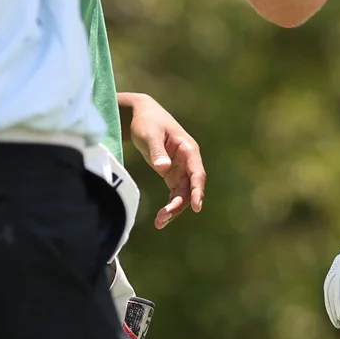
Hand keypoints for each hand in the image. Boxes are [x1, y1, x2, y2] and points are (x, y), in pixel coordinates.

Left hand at [121, 92, 205, 228]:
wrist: (141, 115)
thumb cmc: (147, 121)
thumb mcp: (150, 134)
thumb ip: (157, 151)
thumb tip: (164, 168)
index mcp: (188, 149)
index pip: (197, 173)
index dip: (198, 190)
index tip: (197, 206)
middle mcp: (188, 161)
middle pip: (190, 188)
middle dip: (180, 204)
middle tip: (163, 217)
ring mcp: (181, 169)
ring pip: (183, 194)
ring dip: (174, 209)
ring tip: (159, 222)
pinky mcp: (171, 174)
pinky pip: (175, 193)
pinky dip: (170, 205)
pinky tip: (161, 218)